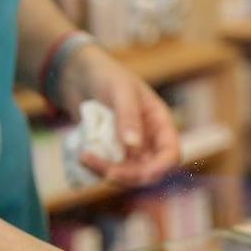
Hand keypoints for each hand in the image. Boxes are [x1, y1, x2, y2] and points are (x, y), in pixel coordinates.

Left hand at [56, 45, 179, 186]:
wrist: (80, 75)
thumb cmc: (106, 75)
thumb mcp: (119, 90)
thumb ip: (128, 116)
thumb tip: (133, 145)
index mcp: (160, 124)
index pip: (170, 155)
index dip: (160, 168)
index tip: (138, 173)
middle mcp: (149, 141)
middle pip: (148, 172)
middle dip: (125, 174)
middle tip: (98, 165)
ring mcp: (129, 150)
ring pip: (126, 175)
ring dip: (106, 172)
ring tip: (83, 156)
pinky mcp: (111, 153)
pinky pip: (109, 169)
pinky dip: (97, 168)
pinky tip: (82, 155)